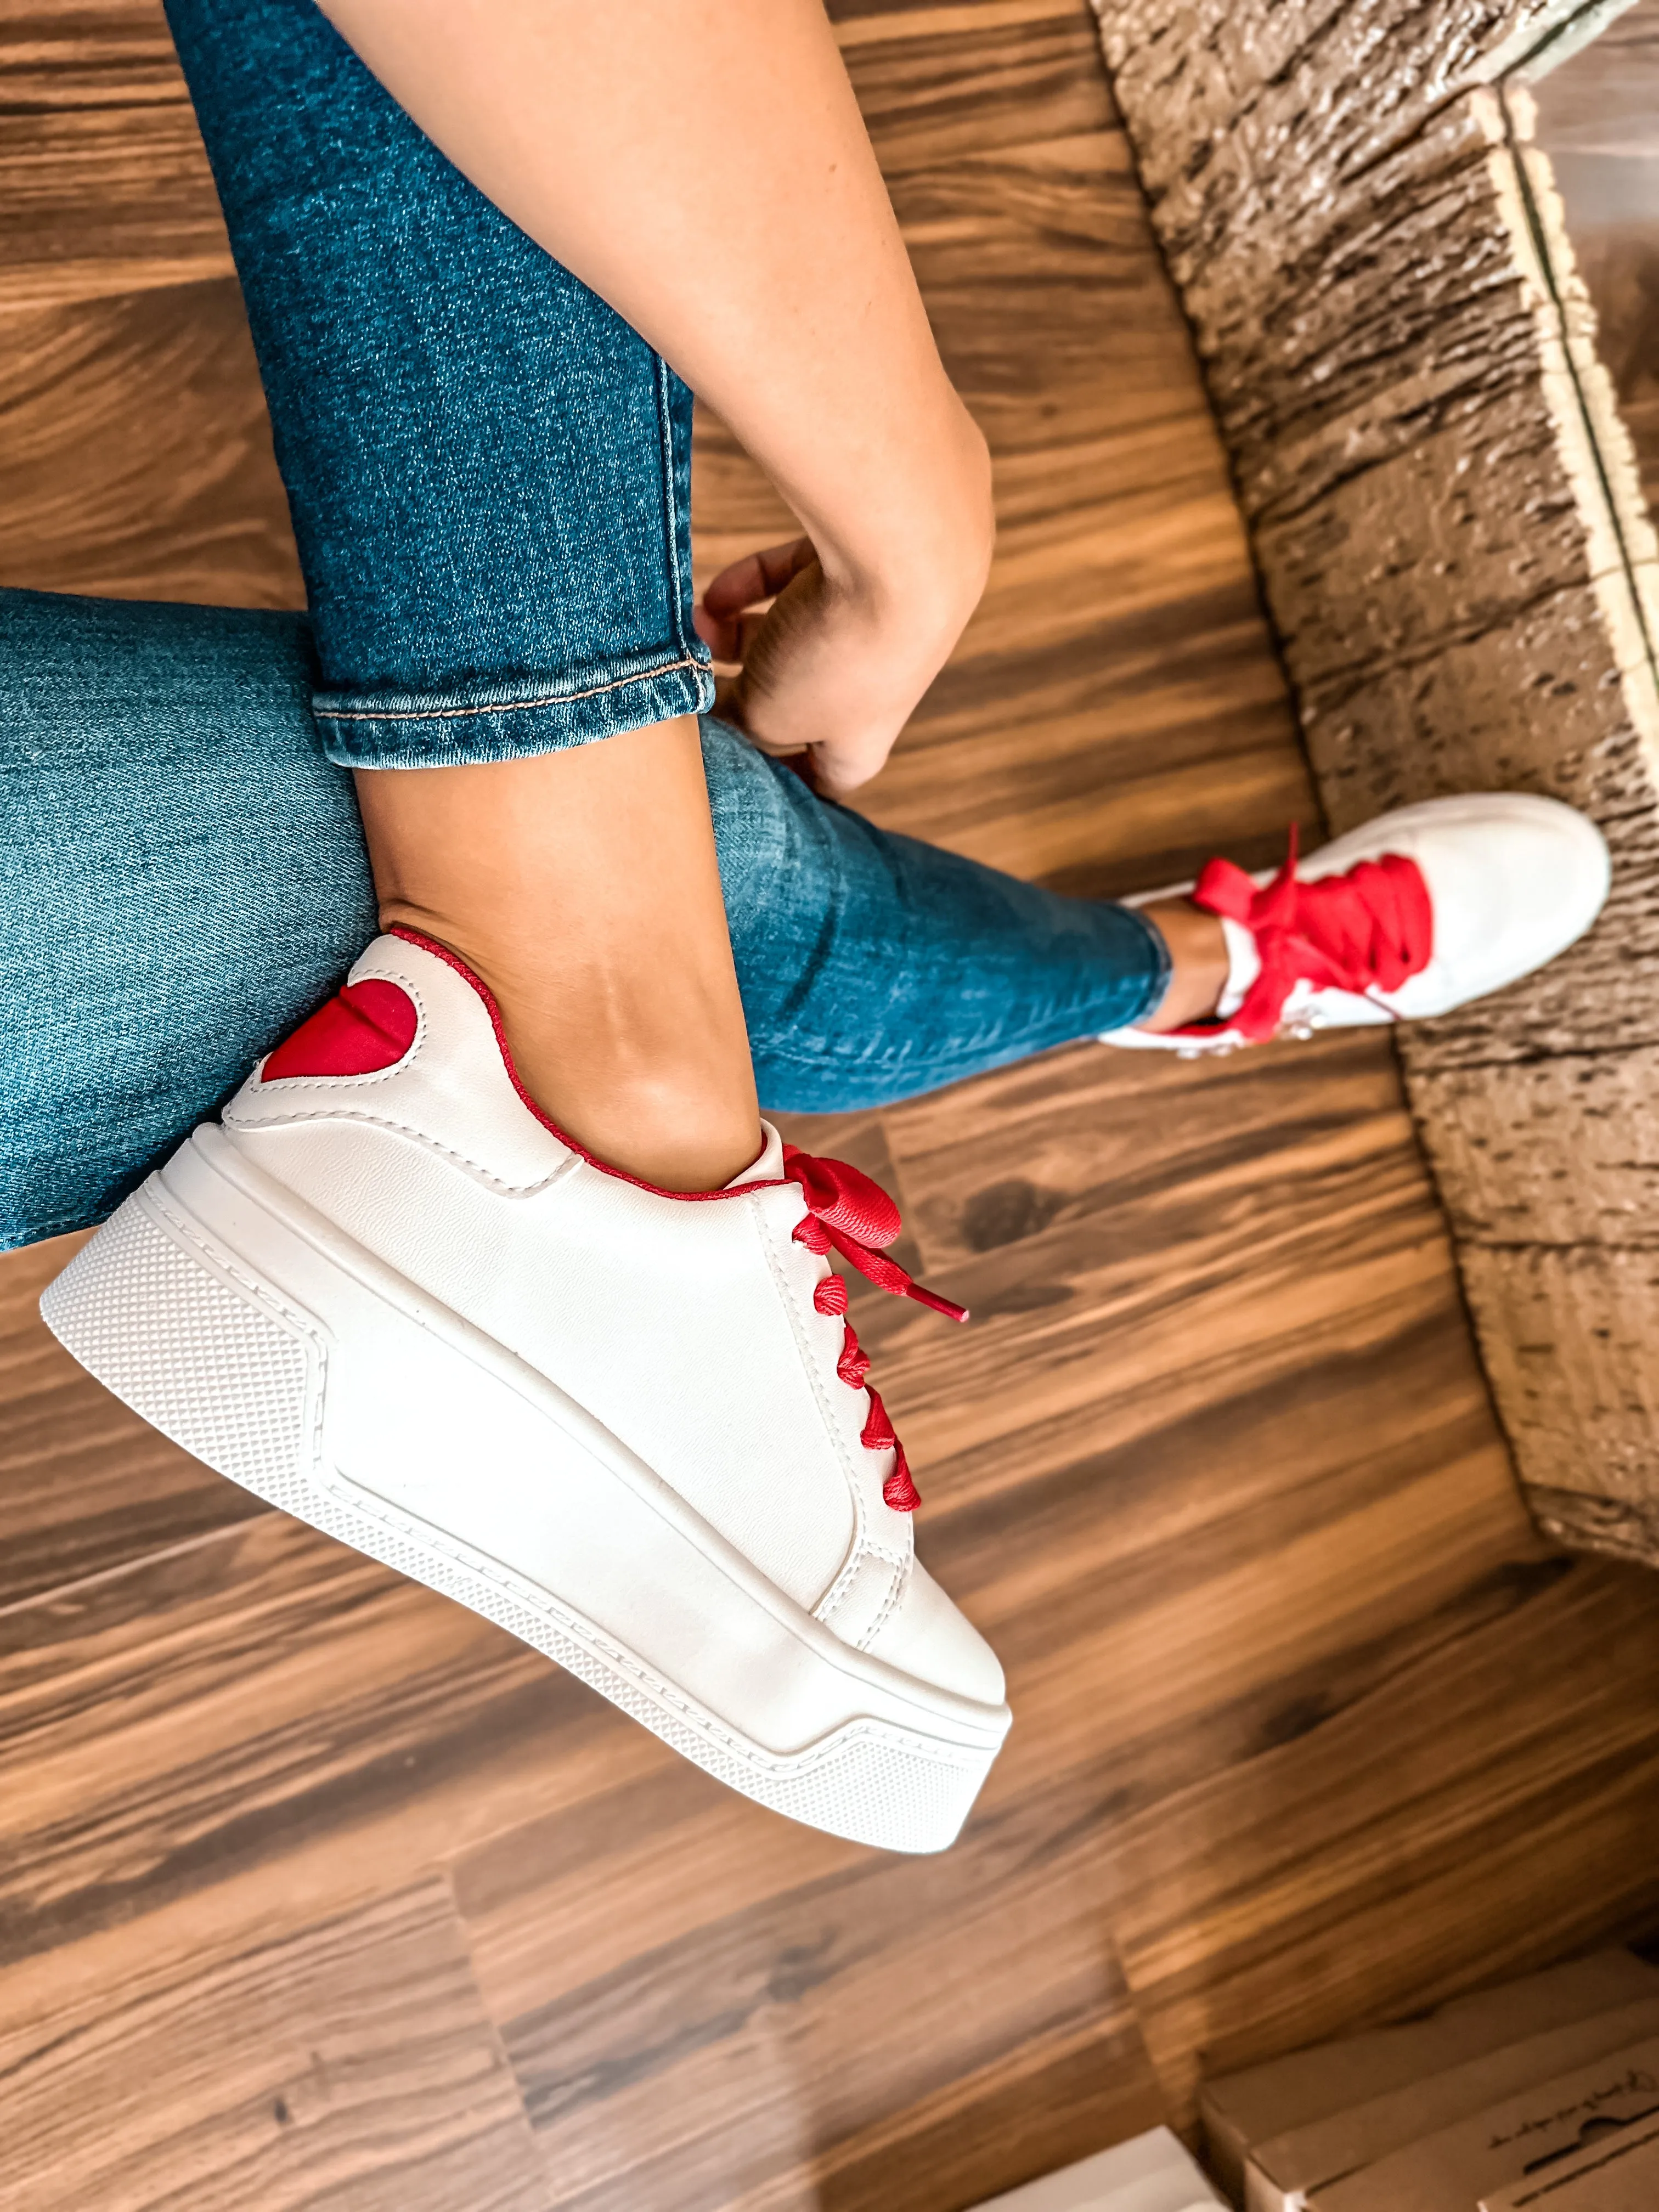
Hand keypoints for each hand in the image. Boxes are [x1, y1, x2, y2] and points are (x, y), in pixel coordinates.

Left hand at [695, 532, 984, 799]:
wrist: (895, 560)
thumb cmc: (836, 662)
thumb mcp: (766, 714)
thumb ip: (733, 721)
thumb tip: (707, 712)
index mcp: (856, 744)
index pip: (821, 778)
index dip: (781, 784)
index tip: (732, 776)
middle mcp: (863, 689)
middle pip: (791, 703)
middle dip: (736, 696)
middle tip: (688, 688)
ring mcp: (859, 628)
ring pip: (784, 639)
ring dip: (730, 636)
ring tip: (691, 629)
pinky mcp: (849, 570)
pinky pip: (790, 585)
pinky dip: (752, 587)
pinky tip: (714, 595)